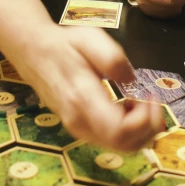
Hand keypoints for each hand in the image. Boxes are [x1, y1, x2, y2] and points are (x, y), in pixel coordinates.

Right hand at [10, 25, 164, 150]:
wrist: (33, 53)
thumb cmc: (64, 44)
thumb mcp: (90, 38)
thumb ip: (113, 59)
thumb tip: (132, 82)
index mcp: (83, 98)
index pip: (120, 130)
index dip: (144, 120)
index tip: (149, 95)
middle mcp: (80, 122)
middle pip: (125, 145)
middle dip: (148, 128)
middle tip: (150, 100)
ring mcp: (78, 129)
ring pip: (120, 147)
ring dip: (140, 130)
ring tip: (140, 102)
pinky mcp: (79, 129)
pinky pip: (112, 141)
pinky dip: (129, 130)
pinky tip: (128, 107)